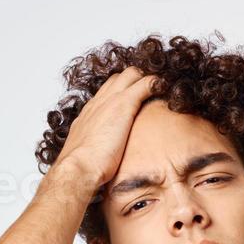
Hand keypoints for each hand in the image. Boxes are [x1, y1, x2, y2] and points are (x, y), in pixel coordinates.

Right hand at [52, 66, 160, 192]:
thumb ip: (95, 154)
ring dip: (145, 79)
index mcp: (89, 115)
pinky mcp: (124, 104)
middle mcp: (98, 103)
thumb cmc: (83, 168)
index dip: (121, 92)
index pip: (105, 94)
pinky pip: (145, 83)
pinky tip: (165, 88)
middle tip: (150, 91)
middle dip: (134, 80)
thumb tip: (100, 166)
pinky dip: (156, 83)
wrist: (79, 167)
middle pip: (117, 79)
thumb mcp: (87, 156)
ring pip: (130, 75)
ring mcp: (111, 101)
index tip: (134, 99)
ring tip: (160, 88)